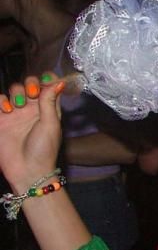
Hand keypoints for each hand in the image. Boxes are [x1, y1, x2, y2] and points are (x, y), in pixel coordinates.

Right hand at [0, 73, 63, 193]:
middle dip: (30, 83)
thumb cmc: (44, 149)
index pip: (49, 86)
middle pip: (30, 84)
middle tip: (32, 94)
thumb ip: (50, 102)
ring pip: (14, 90)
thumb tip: (60, 82)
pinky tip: (7, 110)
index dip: (47, 79)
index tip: (45, 80)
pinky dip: (1, 100)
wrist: (27, 170)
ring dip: (16, 93)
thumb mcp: (51, 124)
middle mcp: (33, 108)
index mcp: (49, 108)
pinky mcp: (2, 120)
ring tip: (19, 106)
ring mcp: (17, 113)